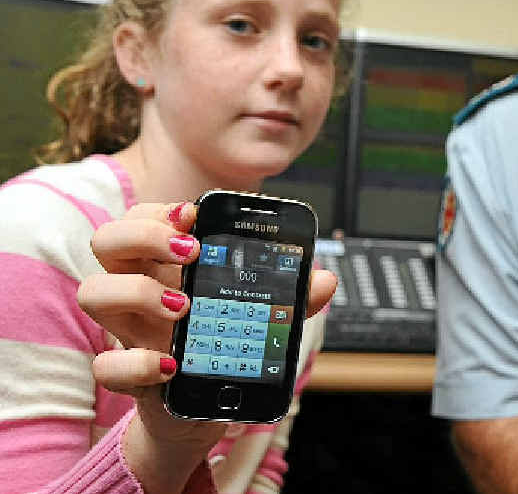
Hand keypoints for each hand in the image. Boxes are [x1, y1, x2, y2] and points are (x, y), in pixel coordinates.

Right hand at [78, 201, 336, 491]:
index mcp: (165, 266)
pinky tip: (172, 365)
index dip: (159, 210)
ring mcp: (128, 330)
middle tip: (191, 251)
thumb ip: (290, 298)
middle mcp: (137, 290)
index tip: (195, 213)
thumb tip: (324, 280)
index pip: (142, 218)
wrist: (202, 408)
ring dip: (137, 291)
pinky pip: (106, 365)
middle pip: (107, 241)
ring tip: (183, 305)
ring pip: (93, 292)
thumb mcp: (258, 316)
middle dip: (143, 234)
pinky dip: (136, 363)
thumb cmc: (223, 345)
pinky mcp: (128, 374)